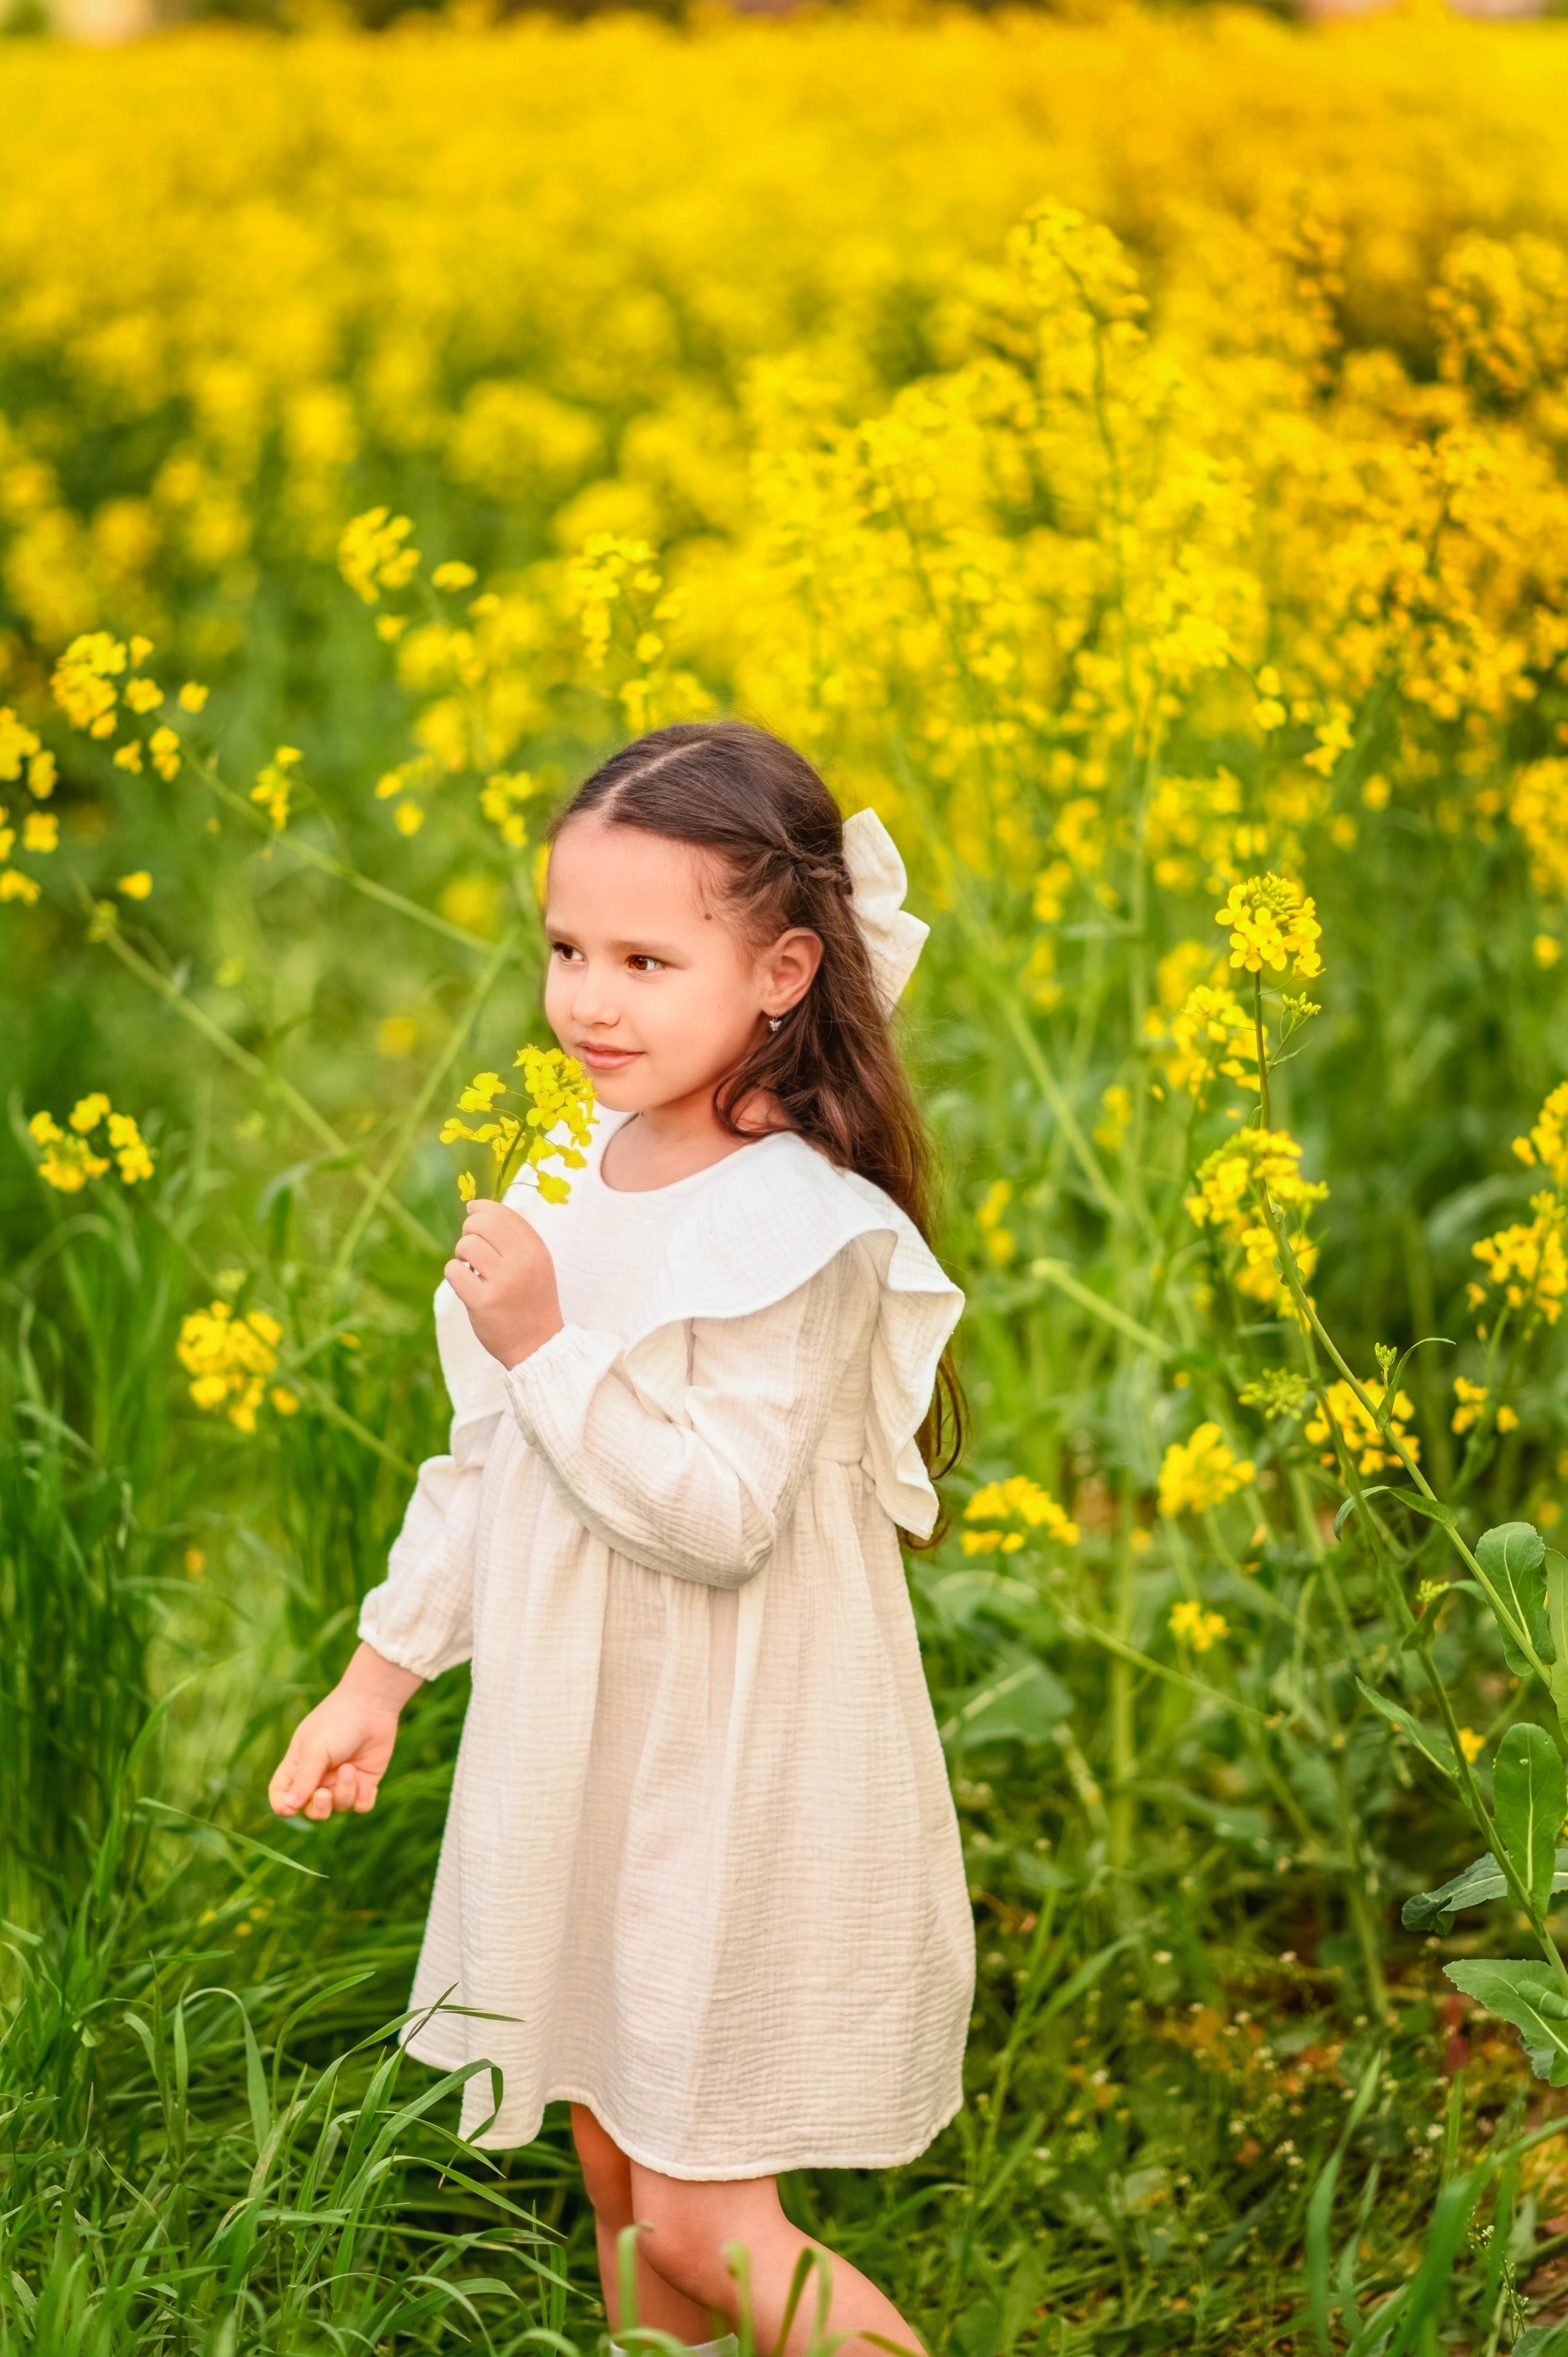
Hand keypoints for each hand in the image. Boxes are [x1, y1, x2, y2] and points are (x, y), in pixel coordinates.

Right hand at [269, 1642, 422, 1820]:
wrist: (373, 1705)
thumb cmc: (337, 1722)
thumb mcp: (316, 1750)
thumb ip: (303, 1780)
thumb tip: (288, 1809)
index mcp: (298, 1765)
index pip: (282, 1794)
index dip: (283, 1806)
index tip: (291, 1808)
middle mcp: (319, 1776)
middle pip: (311, 1810)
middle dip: (318, 1807)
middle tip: (325, 1793)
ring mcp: (342, 1780)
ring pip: (339, 1807)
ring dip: (344, 1793)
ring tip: (350, 1769)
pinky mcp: (366, 1780)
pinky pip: (361, 1805)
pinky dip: (363, 1800)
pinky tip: (365, 1784)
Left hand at [445, 1198, 563, 1367]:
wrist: (537, 1344)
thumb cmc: (531, 1299)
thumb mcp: (535, 1263)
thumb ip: (513, 1237)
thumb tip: (475, 1208)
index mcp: (536, 1250)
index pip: (503, 1213)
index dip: (482, 1208)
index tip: (472, 1212)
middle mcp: (522, 1262)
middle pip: (481, 1224)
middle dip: (469, 1229)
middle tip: (471, 1247)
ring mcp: (503, 1282)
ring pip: (466, 1245)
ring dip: (461, 1254)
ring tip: (470, 1267)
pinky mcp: (483, 1302)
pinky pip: (454, 1271)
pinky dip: (454, 1273)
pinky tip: (465, 1283)